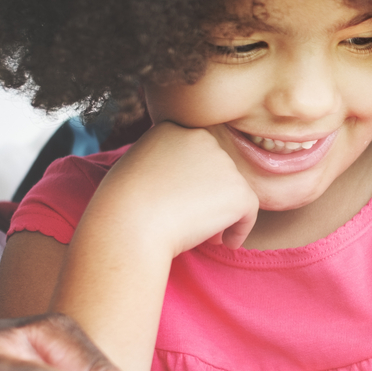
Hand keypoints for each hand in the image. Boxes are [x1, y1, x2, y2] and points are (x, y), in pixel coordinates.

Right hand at [90, 120, 258, 253]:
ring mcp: (223, 162)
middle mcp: (202, 137)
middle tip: (191, 219)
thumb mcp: (136, 167)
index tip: (178, 202)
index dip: (191, 181)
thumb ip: (163, 161)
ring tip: (199, 231)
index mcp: (173, 127)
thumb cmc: (122, 205)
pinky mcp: (239, 189)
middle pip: (216, 170)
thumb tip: (189, 179)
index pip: (194, 154)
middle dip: (209, 195)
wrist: (128, 225)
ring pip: (232, 191)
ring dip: (221, 212)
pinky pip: (249, 212)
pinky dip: (239, 229)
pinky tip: (223, 242)